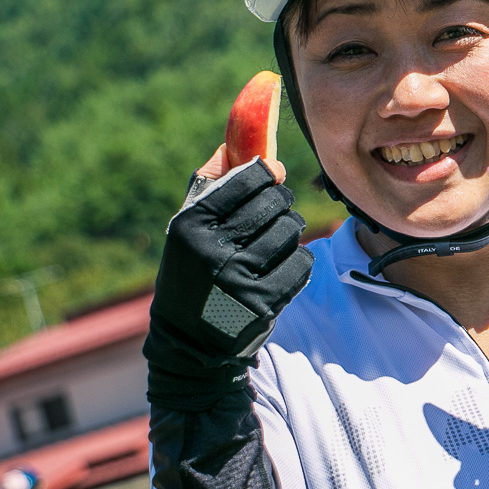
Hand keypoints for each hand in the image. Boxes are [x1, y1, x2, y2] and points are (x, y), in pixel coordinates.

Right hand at [143, 153, 313, 409]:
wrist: (189, 343)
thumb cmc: (192, 272)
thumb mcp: (187, 228)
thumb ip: (209, 184)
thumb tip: (237, 144)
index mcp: (191, 224)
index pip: (247, 177)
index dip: (267, 173)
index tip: (271, 176)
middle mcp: (212, 249)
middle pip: (275, 202)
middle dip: (281, 203)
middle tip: (275, 213)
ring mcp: (238, 278)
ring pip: (292, 230)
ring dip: (291, 232)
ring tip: (275, 242)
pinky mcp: (263, 303)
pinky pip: (302, 262)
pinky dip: (298, 261)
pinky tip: (282, 267)